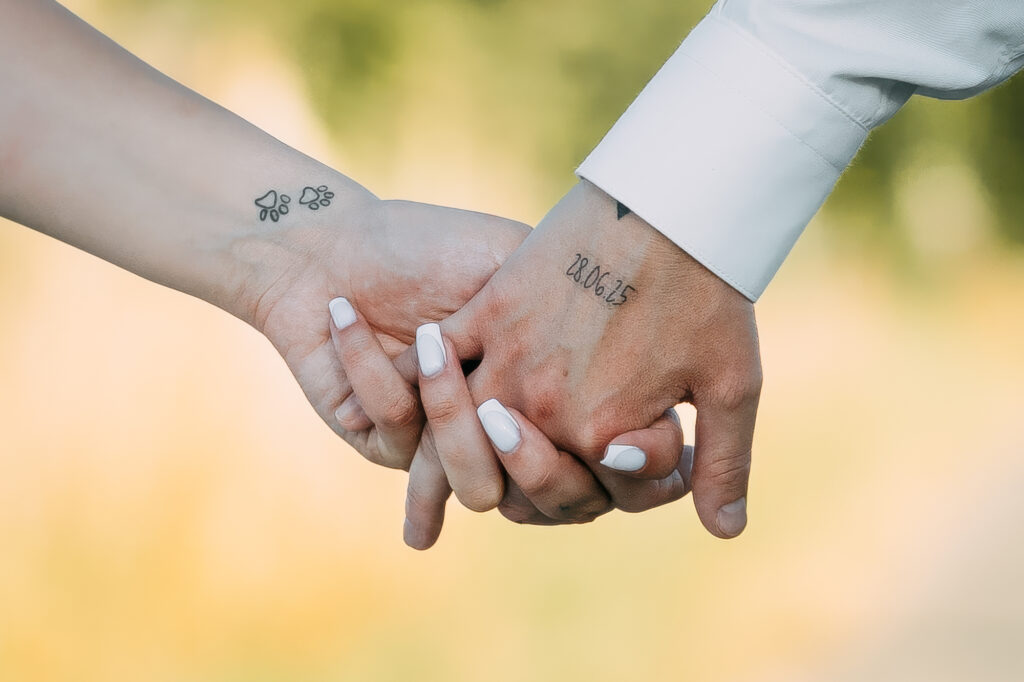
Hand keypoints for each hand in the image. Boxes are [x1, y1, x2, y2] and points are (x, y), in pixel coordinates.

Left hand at [246, 196, 691, 540]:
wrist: (337, 241)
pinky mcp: (387, 445)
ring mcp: (450, 448)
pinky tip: (348, 314)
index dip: (634, 468)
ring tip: (426, 338)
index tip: (632, 446)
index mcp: (551, 395)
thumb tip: (653, 374)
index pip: (611, 463)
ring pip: (477, 487)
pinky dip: (376, 367)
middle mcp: (510, 434)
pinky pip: (399, 433)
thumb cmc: (436, 245)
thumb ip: (576, 316)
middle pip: (554, 499)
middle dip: (539, 463)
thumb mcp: (521, 265)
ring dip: (450, 411)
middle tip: (508, 409)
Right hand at [400, 181, 761, 537]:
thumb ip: (725, 465)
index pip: (574, 497)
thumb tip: (725, 532)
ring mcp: (508, 357)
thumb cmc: (708, 292)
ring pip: (454, 434)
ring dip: (442, 467)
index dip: (607, 489)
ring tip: (428, 504)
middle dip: (517, 492)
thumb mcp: (733, 386)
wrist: (671, 203)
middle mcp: (541, 406)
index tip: (636, 456)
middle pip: (501, 481)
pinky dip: (408, 392)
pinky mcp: (489, 310)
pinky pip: (435, 364)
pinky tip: (385, 409)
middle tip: (516, 488)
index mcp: (598, 433)